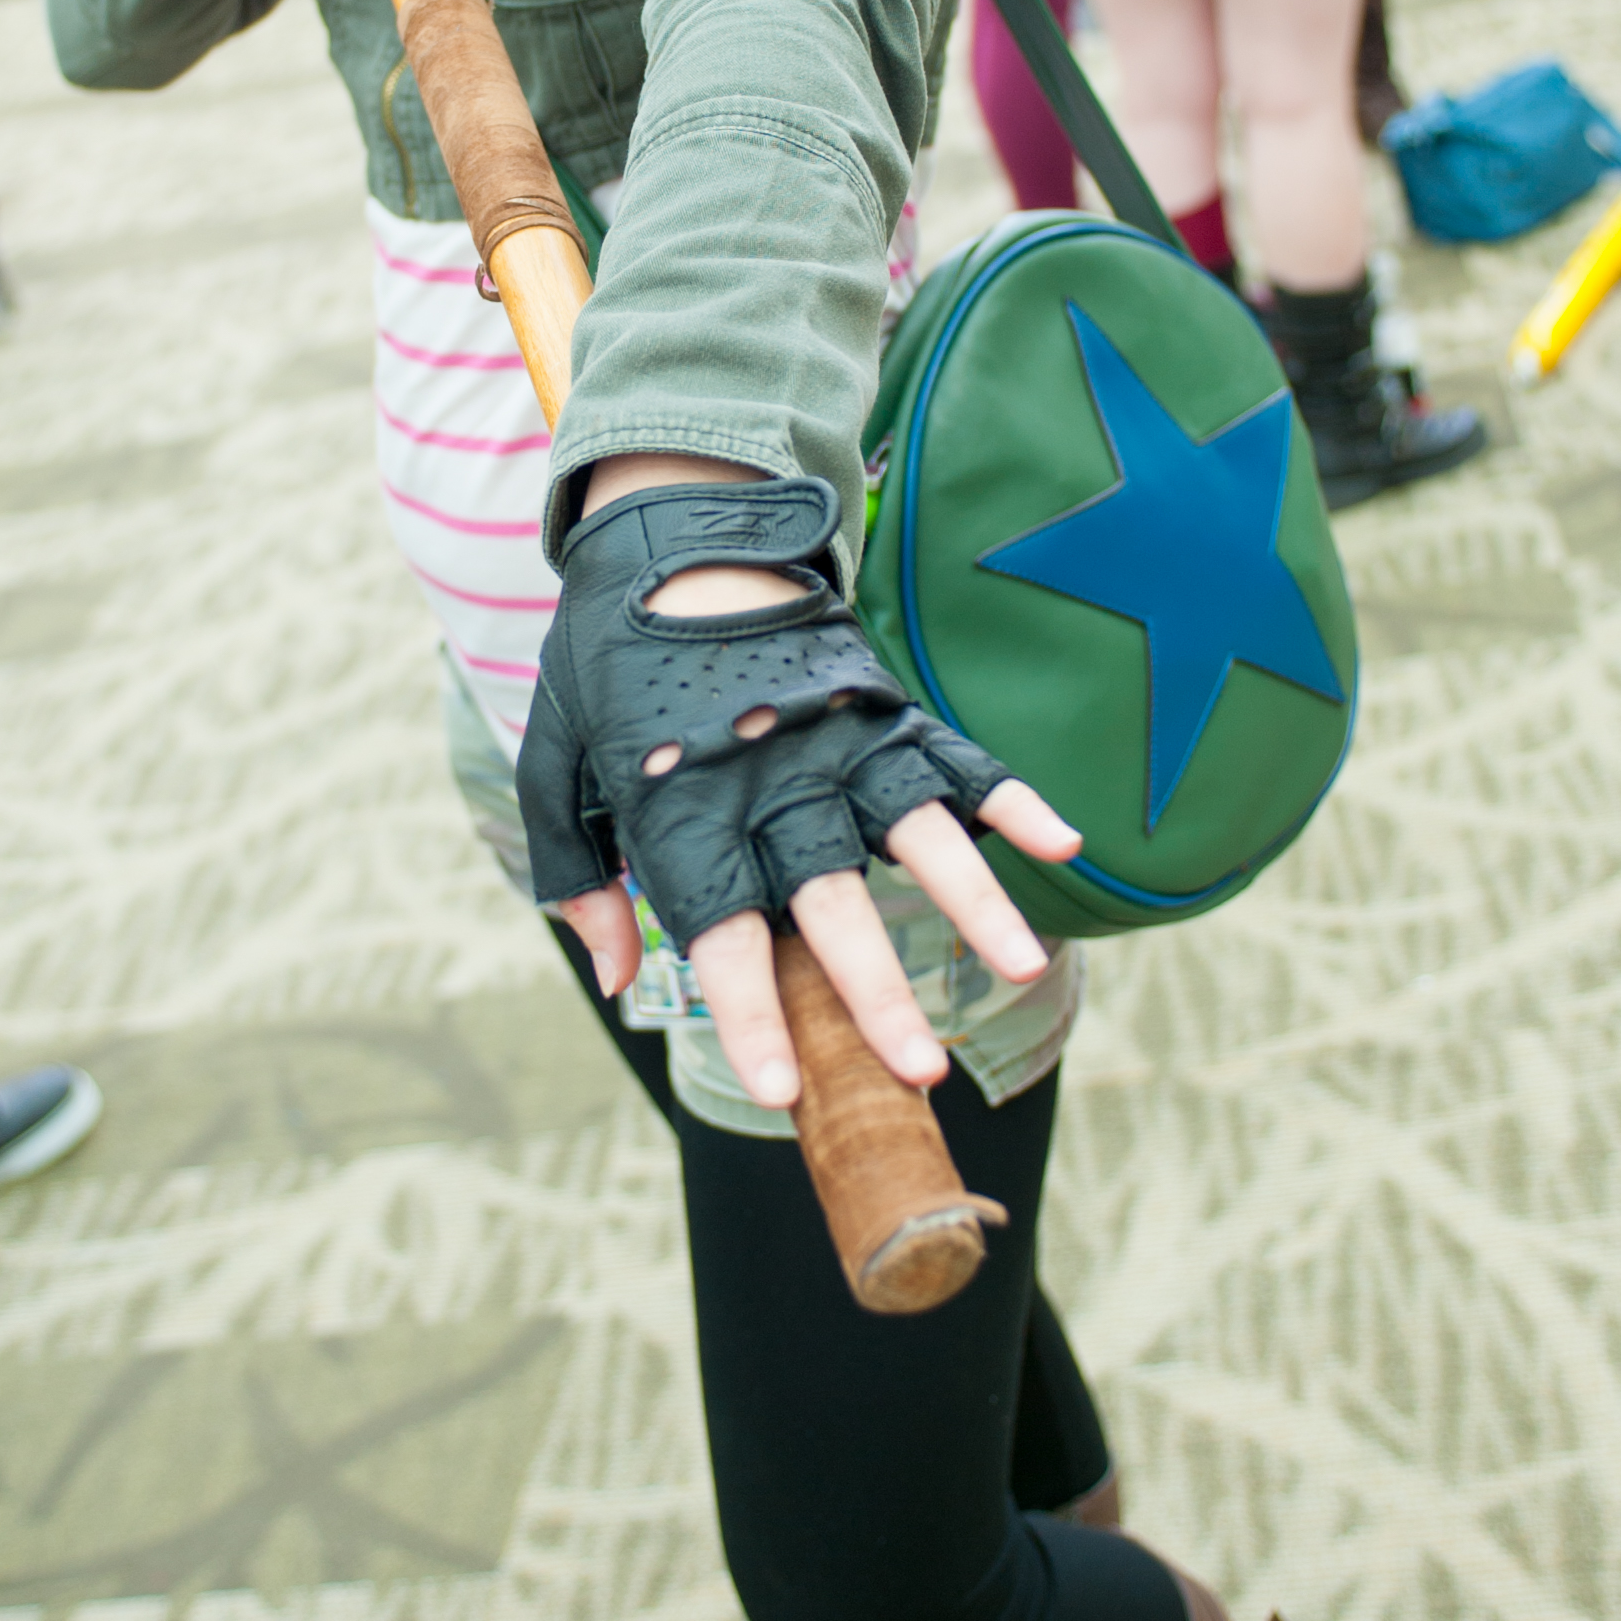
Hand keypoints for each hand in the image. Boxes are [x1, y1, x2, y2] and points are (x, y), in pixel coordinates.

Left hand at [524, 464, 1082, 1112]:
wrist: (667, 531)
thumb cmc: (607, 664)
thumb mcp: (557, 765)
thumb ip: (575, 876)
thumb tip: (617, 980)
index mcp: (683, 813)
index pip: (720, 933)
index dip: (750, 1013)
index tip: (784, 1089)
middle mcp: (770, 786)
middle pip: (829, 903)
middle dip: (875, 991)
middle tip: (919, 1071)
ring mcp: (836, 742)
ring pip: (912, 835)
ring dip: (970, 904)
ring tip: (1019, 967)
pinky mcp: (881, 704)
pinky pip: (955, 757)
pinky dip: (1010, 798)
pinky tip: (1063, 845)